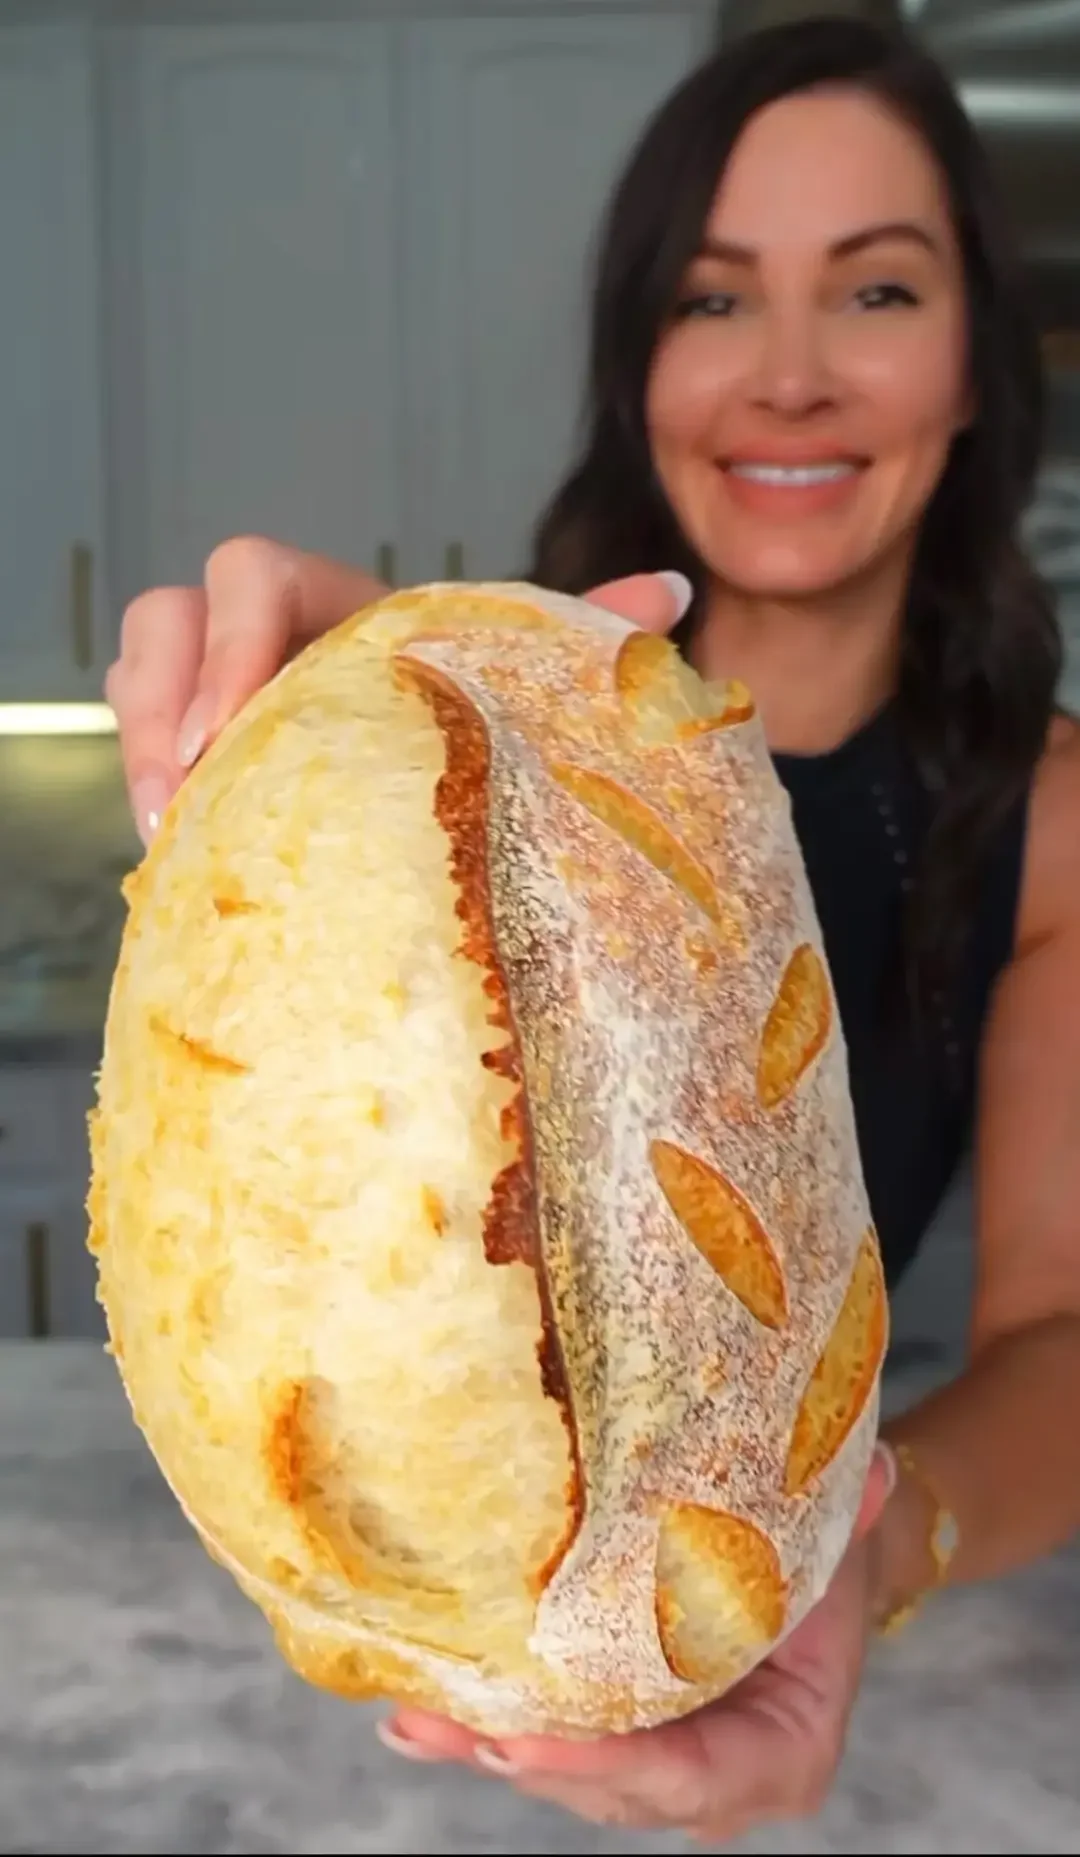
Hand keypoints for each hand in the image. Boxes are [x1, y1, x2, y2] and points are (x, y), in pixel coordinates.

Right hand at [105, 536, 693, 845]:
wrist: (447, 782)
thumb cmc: (479, 720)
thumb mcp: (520, 681)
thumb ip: (579, 635)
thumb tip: (669, 594)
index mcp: (336, 604)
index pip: (254, 573)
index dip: (234, 637)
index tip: (237, 725)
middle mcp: (264, 637)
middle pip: (170, 616)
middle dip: (167, 698)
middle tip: (191, 786)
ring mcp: (218, 693)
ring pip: (139, 680)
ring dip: (141, 748)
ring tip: (171, 833)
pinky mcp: (193, 750)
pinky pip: (137, 744)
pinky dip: (144, 787)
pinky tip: (175, 852)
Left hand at [377, 1445, 896, 1841]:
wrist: (831, 1565)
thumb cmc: (835, 1553)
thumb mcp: (846, 1534)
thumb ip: (857, 1513)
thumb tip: (876, 1471)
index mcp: (786, 1748)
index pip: (692, 1778)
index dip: (607, 1768)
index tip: (525, 1741)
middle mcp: (722, 1777)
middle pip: (615, 1788)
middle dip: (529, 1758)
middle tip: (450, 1723)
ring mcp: (669, 1764)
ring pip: (574, 1775)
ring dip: (491, 1745)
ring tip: (417, 1717)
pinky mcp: (627, 1739)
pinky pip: (559, 1744)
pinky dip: (494, 1727)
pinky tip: (422, 1714)